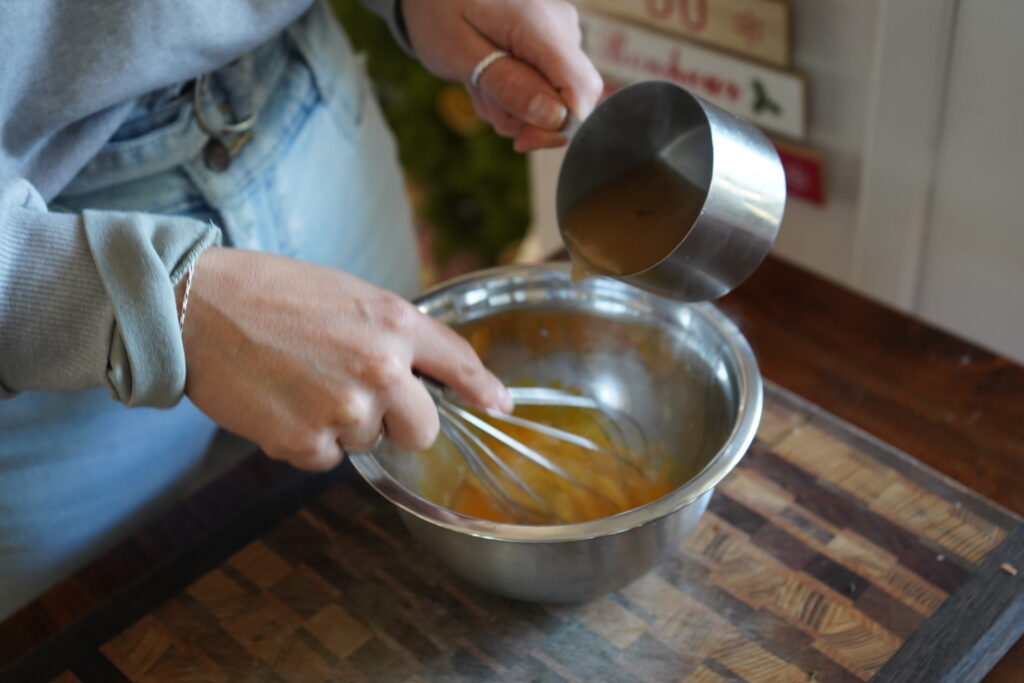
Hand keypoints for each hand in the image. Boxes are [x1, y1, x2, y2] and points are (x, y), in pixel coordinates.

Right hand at [177, 247, 511, 470]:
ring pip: (369, 442)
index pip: (458, 361)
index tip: (500, 405)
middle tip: (360, 398)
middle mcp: (381, 368)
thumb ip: (392, 333)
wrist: (196, 307)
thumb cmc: (269, 293)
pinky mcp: (307, 442)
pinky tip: (280, 404)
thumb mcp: (349, 295)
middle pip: (424, 429)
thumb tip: (420, 373)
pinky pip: (327, 459)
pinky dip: (307, 440)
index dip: (484, 388)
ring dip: (344, 425)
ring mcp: (346, 409)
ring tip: (301, 383)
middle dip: (401, 422)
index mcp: (394, 322)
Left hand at [401, 0, 602, 151]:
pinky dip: (515, 93)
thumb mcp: (460, 53)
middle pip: (569, 102)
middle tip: (482, 95)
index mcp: (541, 25)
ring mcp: (561, 35)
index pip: (582, 89)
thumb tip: (554, 118)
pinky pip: (545, 87)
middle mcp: (563, 28)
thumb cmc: (440, 11)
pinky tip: (490, 74)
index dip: (559, 127)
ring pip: (553, 100)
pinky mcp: (554, 43)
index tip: (521, 140)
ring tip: (480, 80)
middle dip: (525, 118)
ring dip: (513, 106)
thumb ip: (507, 84)